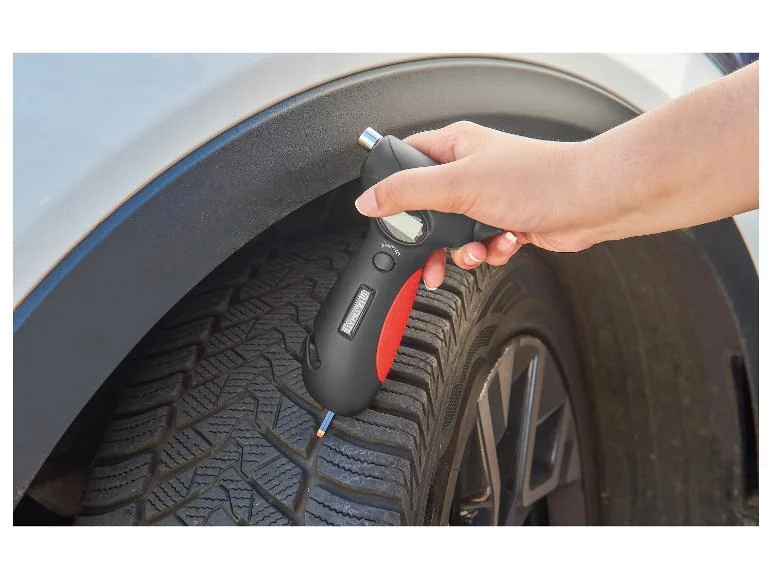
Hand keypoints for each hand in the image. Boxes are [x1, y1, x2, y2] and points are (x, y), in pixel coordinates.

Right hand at [354, 121, 607, 288]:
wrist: (590, 202)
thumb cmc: (538, 179)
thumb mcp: (458, 185)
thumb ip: (408, 192)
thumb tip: (368, 200)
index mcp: (455, 146)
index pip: (406, 159)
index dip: (393, 187)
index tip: (387, 214)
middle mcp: (470, 169)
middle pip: (429, 208)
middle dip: (432, 237)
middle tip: (429, 252)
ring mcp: (489, 197)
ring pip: (455, 233)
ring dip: (464, 250)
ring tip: (478, 249)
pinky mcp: (506, 221)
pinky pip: (482, 244)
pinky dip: (491, 251)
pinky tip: (505, 244)